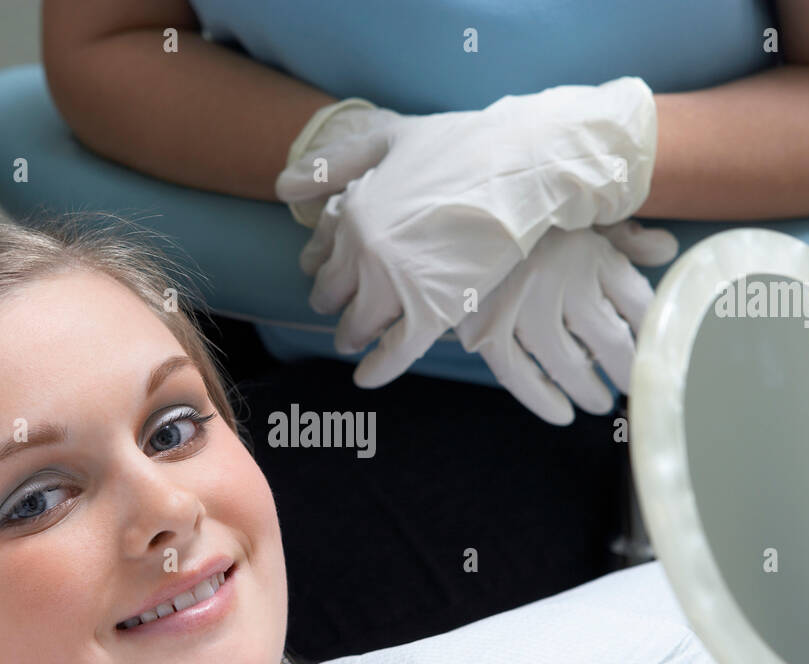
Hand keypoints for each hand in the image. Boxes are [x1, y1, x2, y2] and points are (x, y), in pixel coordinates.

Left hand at [277, 78, 658, 388]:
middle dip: (331, 302)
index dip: (319, 265)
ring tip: (351, 339)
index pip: (318, 252)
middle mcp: (367, 251)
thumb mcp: (389, 138)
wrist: (526, 167)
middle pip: (331, 292)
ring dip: (350, 335)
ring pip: (358, 324)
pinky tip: (365, 379)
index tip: (324, 271)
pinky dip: (377, 369)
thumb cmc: (464, 144)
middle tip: (339, 309)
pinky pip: (395, 352)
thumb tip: (282, 187)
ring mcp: (398, 283)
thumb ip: (333, 164)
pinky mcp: (434, 310)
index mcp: (354, 211)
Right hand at [454, 221, 676, 424]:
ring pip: (567, 363)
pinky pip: (518, 374)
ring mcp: (522, 306)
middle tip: (636, 389)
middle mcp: (562, 279)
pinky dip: (541, 399)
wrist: (456, 214)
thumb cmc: (527, 218)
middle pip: (611, 340)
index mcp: (590, 251)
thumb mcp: (578, 214)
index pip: (638, 304)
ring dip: (588, 390)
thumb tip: (667, 250)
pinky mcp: (486, 326)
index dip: (653, 336)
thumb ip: (623, 235)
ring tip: (600, 402)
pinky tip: (561, 414)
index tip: (659, 354)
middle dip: (628, 372)